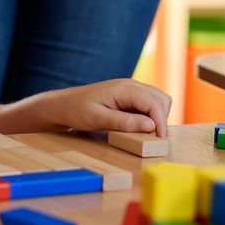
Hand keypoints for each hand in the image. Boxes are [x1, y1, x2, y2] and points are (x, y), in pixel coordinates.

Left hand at [40, 79, 171, 134]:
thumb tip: (151, 126)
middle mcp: (130, 85)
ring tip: (149, 133)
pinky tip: (141, 127)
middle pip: (161, 99)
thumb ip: (124, 122)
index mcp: (124, 88)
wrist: (62, 105)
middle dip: (162, 118)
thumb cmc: (76, 111)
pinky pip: (148, 104)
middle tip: (155, 138)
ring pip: (157, 100)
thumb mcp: (98, 119)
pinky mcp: (129, 96)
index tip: (161, 140)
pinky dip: (151, 115)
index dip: (161, 122)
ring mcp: (130, 89)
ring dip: (158, 116)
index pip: (153, 102)